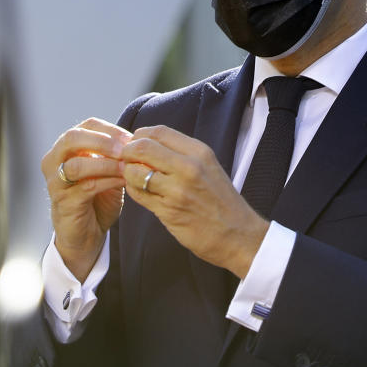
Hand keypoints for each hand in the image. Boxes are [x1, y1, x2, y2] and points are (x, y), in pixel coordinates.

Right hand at [42, 117, 131, 279]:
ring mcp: (55, 182)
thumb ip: (116, 155)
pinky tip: (123, 182)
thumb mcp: (107, 171)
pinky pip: (85, 187)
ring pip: (76, 164)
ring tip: (126, 167)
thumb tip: (138, 139)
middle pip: (72, 138)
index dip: (111, 129)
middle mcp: (54, 161)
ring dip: (105, 164)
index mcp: (67, 148)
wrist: (86, 234)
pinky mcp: (63, 202)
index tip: (132, 138)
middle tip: (125, 149)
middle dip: (102, 141)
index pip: (87, 125)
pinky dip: (107, 181)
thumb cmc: (97, 198)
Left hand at [120, 125, 268, 278]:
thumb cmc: (221, 202)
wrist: (238, 235)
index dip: (140, 136)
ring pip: (135, 171)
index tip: (137, 145)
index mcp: (199, 152)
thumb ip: (180, 154)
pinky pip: (138, 194)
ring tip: (134, 179)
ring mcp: (178, 190)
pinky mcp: (169, 210)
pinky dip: (133, 190)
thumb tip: (146, 144)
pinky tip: (141, 192)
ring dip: (128, 174)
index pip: (158, 131)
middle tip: (128, 161)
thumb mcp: (208, 167)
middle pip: (143, 146)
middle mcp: (189, 167)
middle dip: (128, 152)